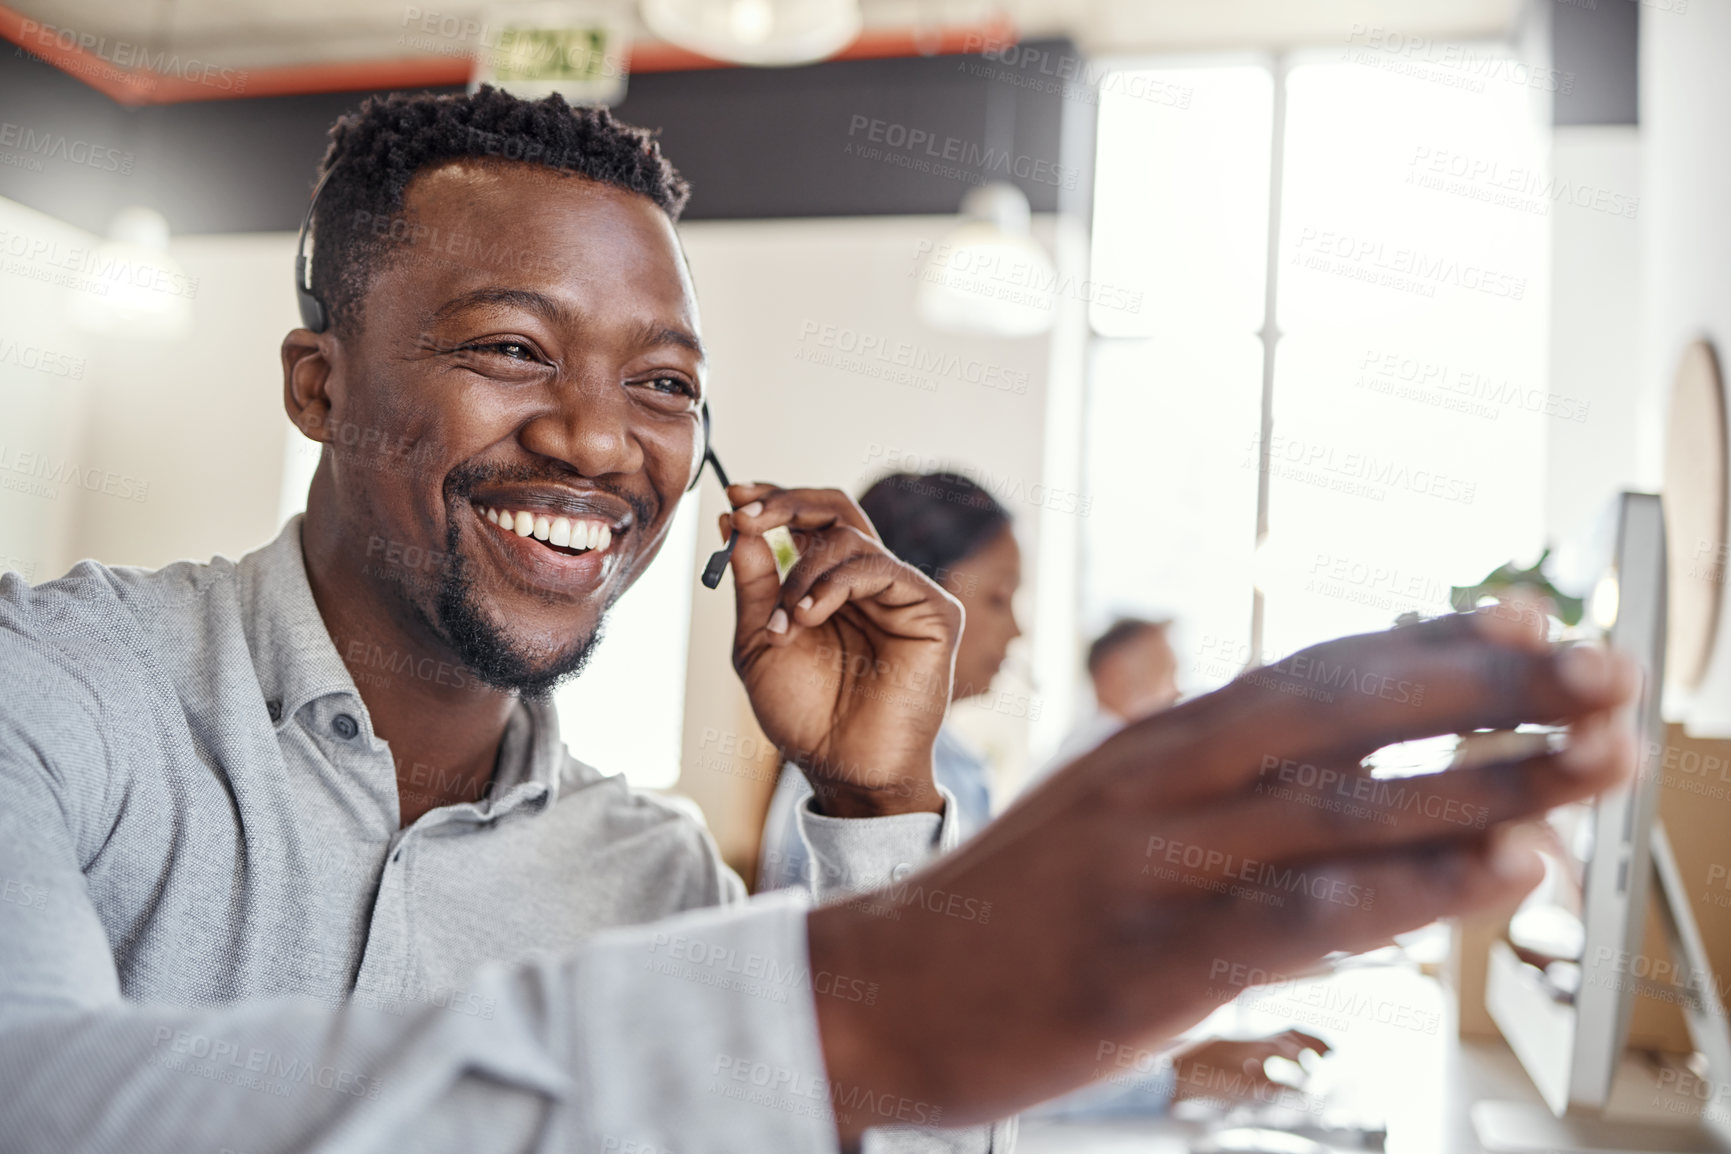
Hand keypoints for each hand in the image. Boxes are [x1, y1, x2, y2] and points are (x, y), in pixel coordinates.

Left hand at [719, 483, 958, 817]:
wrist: (840, 767)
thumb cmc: (804, 714)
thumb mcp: (758, 640)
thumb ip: (754, 582)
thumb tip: (733, 520)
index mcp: (830, 584)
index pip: (809, 520)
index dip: (774, 501)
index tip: (734, 498)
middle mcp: (870, 582)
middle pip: (836, 509)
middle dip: (786, 504)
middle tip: (746, 516)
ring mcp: (903, 593)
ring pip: (851, 538)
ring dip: (803, 573)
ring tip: (785, 621)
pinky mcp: (933, 610)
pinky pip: (882, 568)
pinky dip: (835, 584)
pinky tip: (808, 616)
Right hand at [808, 610, 1637, 1138]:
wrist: (878, 989)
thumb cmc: (1010, 911)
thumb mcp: (1106, 815)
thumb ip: (1208, 783)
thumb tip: (1338, 775)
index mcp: (1154, 740)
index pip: (1316, 669)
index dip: (1433, 643)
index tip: (1536, 625)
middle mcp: (1161, 778)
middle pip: (1345, 710)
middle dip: (1486, 689)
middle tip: (1610, 673)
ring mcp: (1155, 863)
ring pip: (1344, 805)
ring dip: (1485, 781)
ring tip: (1599, 765)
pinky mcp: (1150, 957)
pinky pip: (1300, 914)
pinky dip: (1410, 890)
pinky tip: (1501, 872)